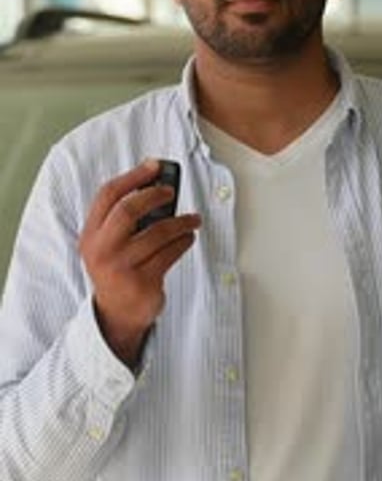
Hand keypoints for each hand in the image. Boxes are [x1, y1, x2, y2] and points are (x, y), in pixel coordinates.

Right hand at [79, 159, 200, 365]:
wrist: (116, 314)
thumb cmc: (118, 269)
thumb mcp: (109, 244)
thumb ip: (124, 219)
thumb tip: (158, 186)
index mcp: (91, 235)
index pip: (108, 195)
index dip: (133, 176)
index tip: (154, 166)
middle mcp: (102, 250)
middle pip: (128, 210)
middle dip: (154, 195)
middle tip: (172, 191)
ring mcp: (121, 268)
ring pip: (157, 233)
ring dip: (180, 222)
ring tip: (192, 219)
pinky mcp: (143, 282)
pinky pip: (169, 253)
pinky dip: (183, 242)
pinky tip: (188, 238)